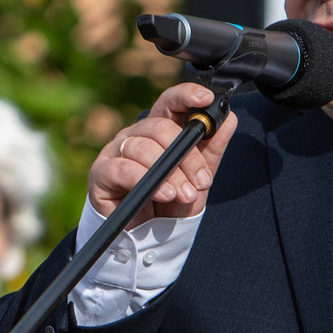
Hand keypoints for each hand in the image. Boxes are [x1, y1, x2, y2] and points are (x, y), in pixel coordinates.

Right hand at [86, 82, 241, 225]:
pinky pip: (124, 168)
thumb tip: (229, 119)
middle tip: (201, 183)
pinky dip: (146, 181)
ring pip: (144, 148)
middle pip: (161, 128)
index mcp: (159, 130)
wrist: (147, 237)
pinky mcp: (102, 172)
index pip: (170, 102)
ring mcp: (117, 150)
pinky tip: (163, 194)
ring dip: (170, 174)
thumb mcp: (198, 179)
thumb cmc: (170, 202)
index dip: (187, 95)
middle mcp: (136, 134)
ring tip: (183, 195)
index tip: (206, 99)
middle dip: (188, 157)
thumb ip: (212, 150)